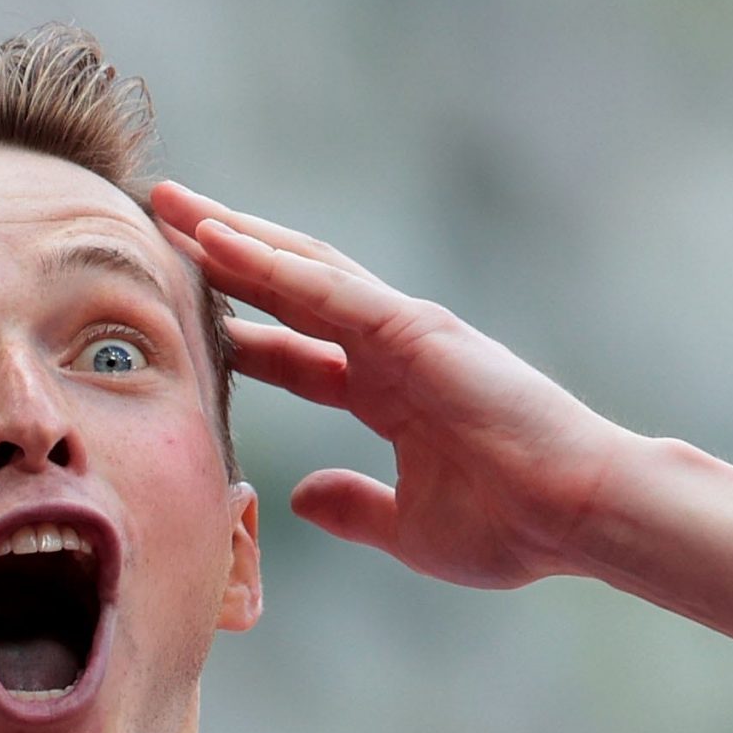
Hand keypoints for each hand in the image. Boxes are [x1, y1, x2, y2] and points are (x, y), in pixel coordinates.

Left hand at [149, 180, 638, 588]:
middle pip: (285, 288)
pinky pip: (323, 287)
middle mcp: (389, 349)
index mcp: (387, 394)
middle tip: (156, 224)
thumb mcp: (408, 528)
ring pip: (297, 268)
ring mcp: (402, 331)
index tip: (177, 320)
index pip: (292, 352)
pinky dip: (266, 262)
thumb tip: (300, 496)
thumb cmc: (512, 527)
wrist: (577, 517)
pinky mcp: (414, 328)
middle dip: (220, 257)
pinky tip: (214, 239)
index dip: (236, 333)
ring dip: (230, 234)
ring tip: (168, 204)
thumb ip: (354, 508)